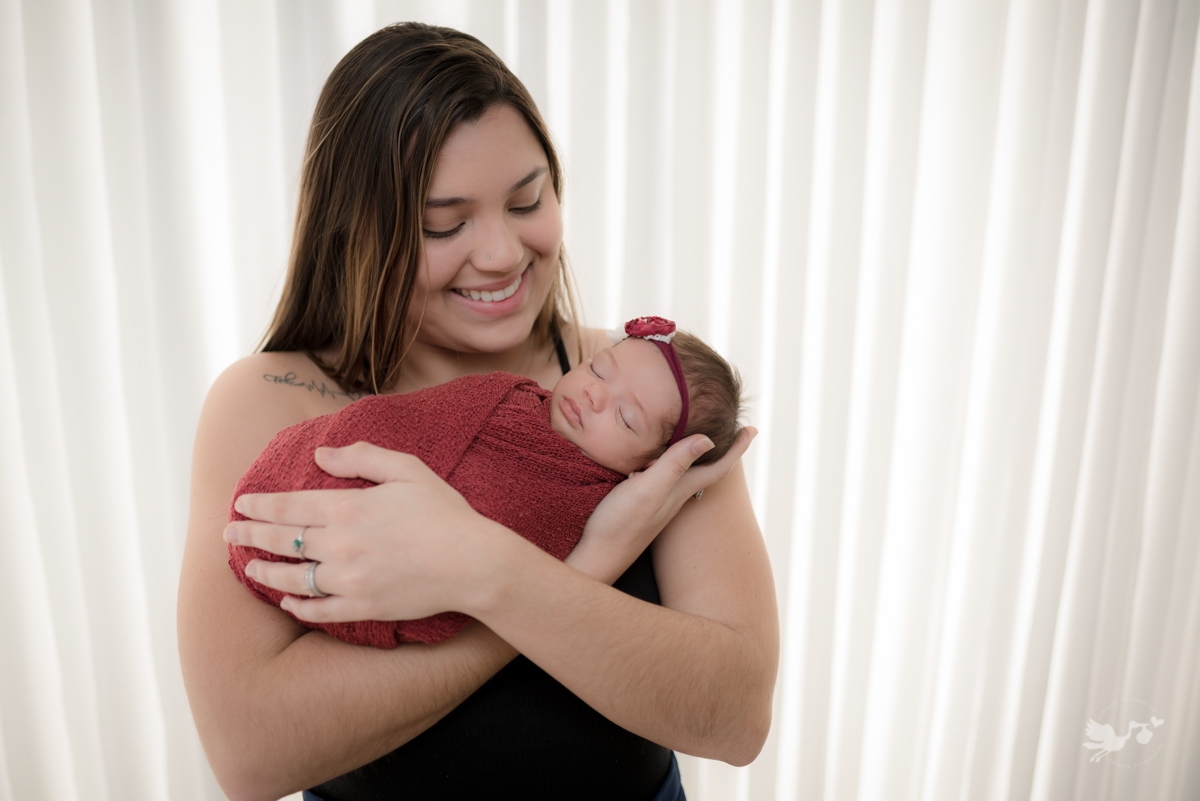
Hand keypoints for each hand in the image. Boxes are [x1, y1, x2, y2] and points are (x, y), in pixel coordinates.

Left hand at [225, 442, 504, 623]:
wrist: (473, 564)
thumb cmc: (445, 513)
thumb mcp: (407, 470)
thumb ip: (361, 458)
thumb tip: (321, 453)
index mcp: (348, 508)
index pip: (288, 506)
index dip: (259, 506)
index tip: (240, 505)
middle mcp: (340, 546)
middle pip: (282, 541)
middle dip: (250, 536)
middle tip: (229, 535)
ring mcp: (349, 581)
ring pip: (293, 578)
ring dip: (266, 572)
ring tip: (250, 568)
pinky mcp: (363, 607)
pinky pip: (319, 610)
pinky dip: (298, 605)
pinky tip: (287, 601)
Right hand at [577, 427, 756, 557]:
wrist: (598, 556)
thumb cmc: (621, 524)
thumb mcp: (649, 489)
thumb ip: (674, 464)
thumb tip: (708, 440)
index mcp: (680, 489)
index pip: (718, 467)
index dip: (737, 448)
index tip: (752, 429)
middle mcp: (674, 495)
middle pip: (705, 467)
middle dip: (719, 447)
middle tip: (729, 426)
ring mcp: (657, 500)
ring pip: (683, 470)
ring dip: (692, 452)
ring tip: (696, 433)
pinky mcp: (641, 501)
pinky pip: (662, 474)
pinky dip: (666, 459)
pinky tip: (655, 455)